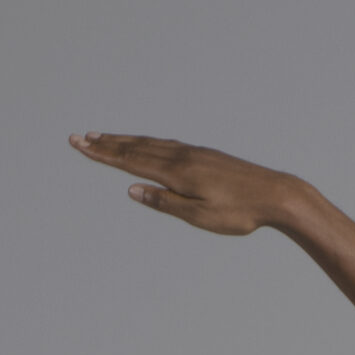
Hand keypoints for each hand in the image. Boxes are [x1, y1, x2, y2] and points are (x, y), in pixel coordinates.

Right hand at [69, 134, 299, 234]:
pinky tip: (145, 144)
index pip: (130, 161)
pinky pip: (167, 145)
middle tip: (80, 138)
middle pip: (136, 147)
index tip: (78, 144)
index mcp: (177, 173)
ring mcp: (194, 153)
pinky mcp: (205, 155)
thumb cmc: (239, 212)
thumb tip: (132, 189)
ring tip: (104, 138)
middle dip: (106, 144)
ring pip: (151, 144)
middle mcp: (182, 157)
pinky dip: (148, 143)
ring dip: (125, 141)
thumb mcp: (200, 216)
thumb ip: (164, 202)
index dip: (102, 154)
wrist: (275, 194)